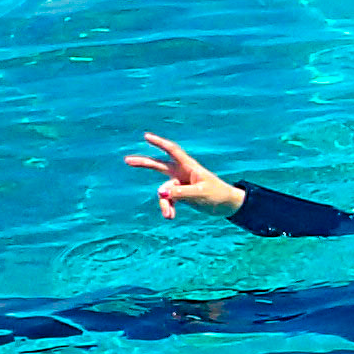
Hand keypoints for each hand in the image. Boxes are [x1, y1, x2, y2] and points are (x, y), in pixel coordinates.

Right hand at [127, 134, 245, 218]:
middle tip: (127, 160)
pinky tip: (171, 216)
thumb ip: (179, 193)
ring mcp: (180, 183)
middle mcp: (182, 172)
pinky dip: (168, 208)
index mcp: (188, 166)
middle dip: (144, 164)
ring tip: (168, 216)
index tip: (146, 136)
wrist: (226, 205)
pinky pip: (168, 200)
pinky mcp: (180, 194)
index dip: (159, 143)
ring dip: (164, 204)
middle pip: (159, 166)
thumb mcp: (199, 194)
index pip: (172, 151)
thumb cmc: (217, 194)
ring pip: (164, 192)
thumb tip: (160, 193)